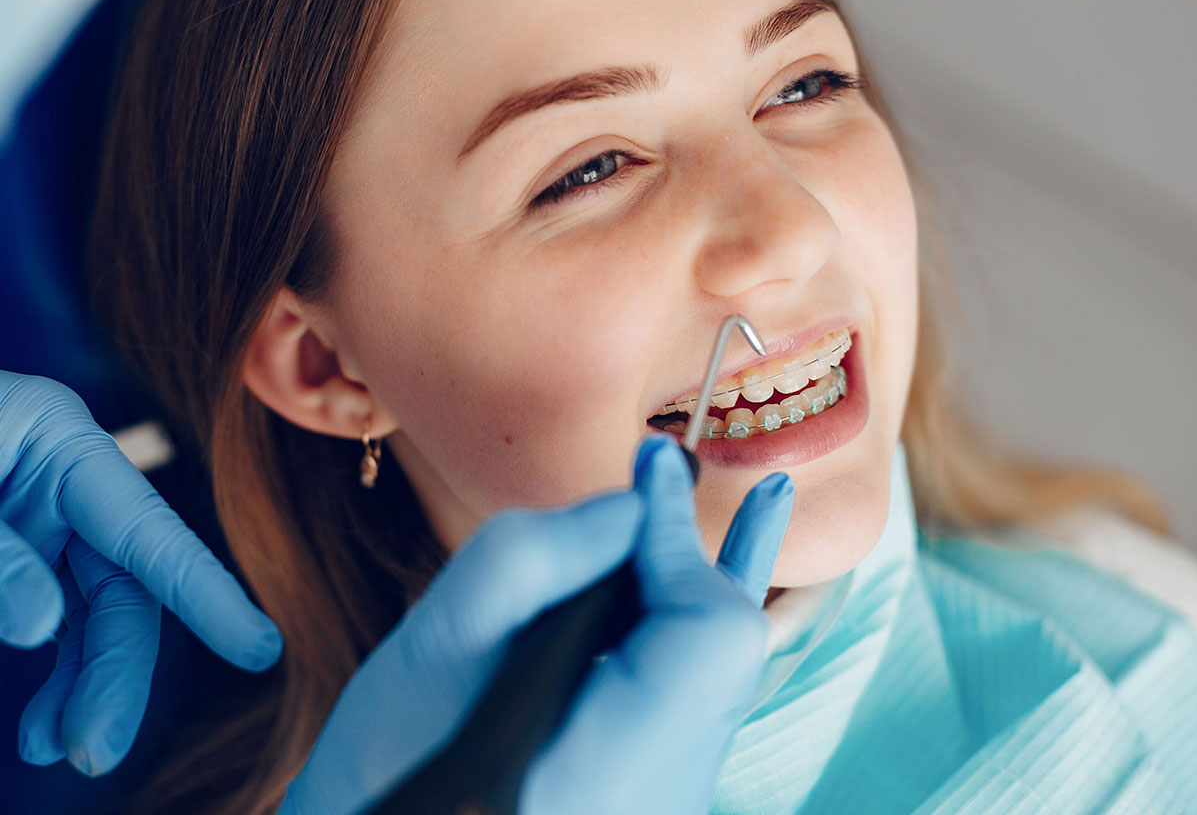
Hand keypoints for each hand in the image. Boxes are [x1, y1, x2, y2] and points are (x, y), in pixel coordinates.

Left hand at [0, 371, 283, 774]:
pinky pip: (54, 612)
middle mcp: (66, 478)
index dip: (205, 592)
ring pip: (93, 609)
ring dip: (83, 681)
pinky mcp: (16, 544)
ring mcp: (41, 512)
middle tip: (91, 751)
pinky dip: (54, 668)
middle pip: (122, 583)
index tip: (257, 649)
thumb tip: (42, 626)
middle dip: (114, 670)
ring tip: (59, 748)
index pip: (146, 529)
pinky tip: (42, 721)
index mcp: (59, 440)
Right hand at [280, 434, 793, 814]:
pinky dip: (693, 618)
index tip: (651, 464)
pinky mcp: (645, 790)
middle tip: (680, 465)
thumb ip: (531, 559)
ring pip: (716, 670)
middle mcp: (659, 792)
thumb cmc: (388, 768)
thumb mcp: (437, 649)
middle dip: (699, 550)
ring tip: (762, 499)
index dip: (677, 534)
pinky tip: (711, 573)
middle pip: (723, 651)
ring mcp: (661, 799)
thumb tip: (628, 508)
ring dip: (715, 576)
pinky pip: (693, 690)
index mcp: (614, 766)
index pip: (702, 629)